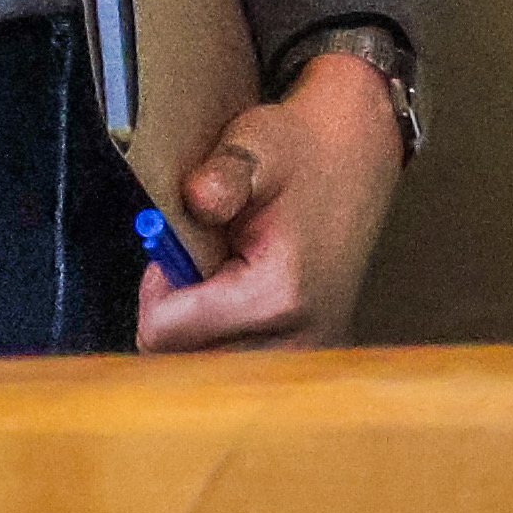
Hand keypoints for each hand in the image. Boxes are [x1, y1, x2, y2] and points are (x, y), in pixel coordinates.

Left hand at [133, 51, 406, 353]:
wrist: (357, 157)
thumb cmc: (300, 151)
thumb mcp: (253, 145)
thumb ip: (220, 177)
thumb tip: (195, 201)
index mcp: (276, 296)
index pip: (166, 333)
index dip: (155, 287)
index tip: (175, 250)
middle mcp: (298, 339)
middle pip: (184, 359)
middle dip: (176, 312)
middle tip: (200, 259)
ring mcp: (309, 354)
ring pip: (209, 367)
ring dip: (200, 325)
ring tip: (224, 272)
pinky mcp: (310, 354)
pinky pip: (239, 364)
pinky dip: (225, 333)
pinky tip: (239, 292)